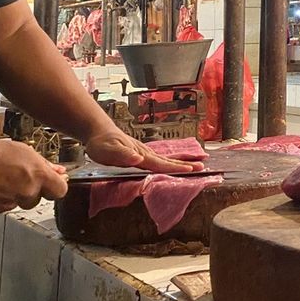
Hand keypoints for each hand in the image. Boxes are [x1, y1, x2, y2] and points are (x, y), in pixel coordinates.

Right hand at [0, 138, 67, 216]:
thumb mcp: (21, 151)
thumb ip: (44, 164)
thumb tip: (59, 171)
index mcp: (37, 174)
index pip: (60, 191)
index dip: (56, 187)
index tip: (51, 184)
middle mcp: (26, 191)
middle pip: (38, 198)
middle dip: (31, 190)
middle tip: (16, 177)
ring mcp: (10, 203)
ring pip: (20, 203)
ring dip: (14, 196)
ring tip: (1, 181)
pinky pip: (3, 209)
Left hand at [84, 127, 203, 173]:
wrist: (98, 131)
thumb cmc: (101, 142)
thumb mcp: (107, 150)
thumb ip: (122, 154)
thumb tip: (138, 158)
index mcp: (139, 154)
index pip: (160, 163)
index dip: (175, 168)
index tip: (190, 170)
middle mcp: (145, 153)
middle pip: (167, 160)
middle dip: (184, 165)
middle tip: (201, 167)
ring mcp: (144, 152)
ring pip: (165, 159)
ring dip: (180, 163)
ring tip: (193, 165)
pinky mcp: (140, 153)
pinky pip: (159, 159)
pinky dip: (170, 162)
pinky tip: (173, 163)